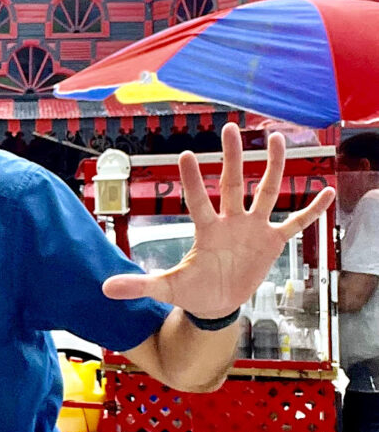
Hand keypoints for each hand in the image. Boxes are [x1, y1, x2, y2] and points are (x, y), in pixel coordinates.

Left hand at [103, 123, 335, 317]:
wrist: (215, 305)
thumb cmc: (191, 291)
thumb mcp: (165, 288)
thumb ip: (138, 284)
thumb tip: (104, 288)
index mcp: (206, 230)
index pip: (197, 200)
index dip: (191, 180)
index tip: (184, 154)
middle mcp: (230, 222)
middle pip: (231, 183)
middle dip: (231, 157)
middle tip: (230, 127)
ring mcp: (252, 229)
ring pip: (265, 192)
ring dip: (273, 168)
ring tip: (277, 139)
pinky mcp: (272, 242)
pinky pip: (295, 222)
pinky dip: (310, 210)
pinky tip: (326, 192)